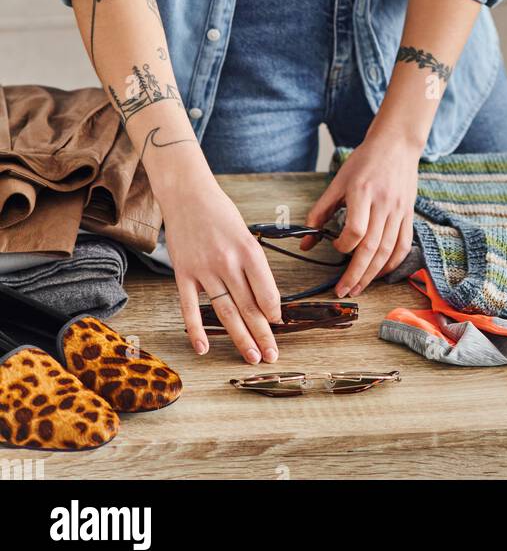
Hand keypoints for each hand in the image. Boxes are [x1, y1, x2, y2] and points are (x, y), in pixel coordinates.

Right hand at [160, 173, 282, 362]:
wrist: (186, 193)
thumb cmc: (219, 211)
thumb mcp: (244, 232)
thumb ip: (252, 263)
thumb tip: (263, 296)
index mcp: (248, 250)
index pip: (266, 290)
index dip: (274, 312)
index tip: (279, 324)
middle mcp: (228, 262)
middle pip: (249, 306)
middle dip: (263, 333)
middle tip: (272, 355)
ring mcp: (204, 269)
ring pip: (226, 311)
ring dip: (240, 337)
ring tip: (251, 356)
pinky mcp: (183, 273)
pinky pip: (191, 307)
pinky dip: (197, 330)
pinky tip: (204, 349)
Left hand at [302, 129, 418, 296]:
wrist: (396, 144)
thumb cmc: (364, 161)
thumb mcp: (338, 181)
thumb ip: (320, 212)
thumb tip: (306, 243)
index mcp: (363, 192)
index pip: (356, 231)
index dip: (342, 245)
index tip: (334, 246)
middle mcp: (383, 204)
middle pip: (371, 248)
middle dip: (356, 274)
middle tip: (343, 291)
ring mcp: (399, 210)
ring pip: (387, 250)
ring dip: (373, 274)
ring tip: (359, 287)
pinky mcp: (408, 214)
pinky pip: (403, 245)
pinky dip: (393, 263)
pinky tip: (382, 273)